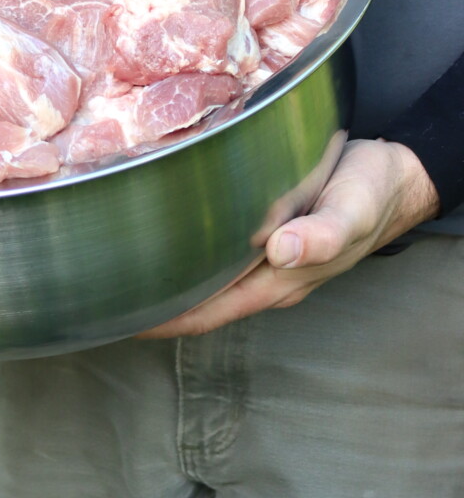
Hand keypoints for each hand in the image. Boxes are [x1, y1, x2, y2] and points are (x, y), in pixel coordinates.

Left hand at [139, 138, 438, 337]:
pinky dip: (187, 251)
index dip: (165, 320)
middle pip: (198, 302)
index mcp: (278, 281)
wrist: (397, 177)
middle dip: (153, 304)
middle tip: (99, 295)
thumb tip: (283, 251)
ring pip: (205, 279)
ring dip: (166, 280)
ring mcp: (265, 259)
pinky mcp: (265, 234)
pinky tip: (163, 238)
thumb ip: (322, 234)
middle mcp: (265, 276)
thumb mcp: (352, 211)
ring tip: (116, 272)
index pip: (207, 312)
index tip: (118, 320)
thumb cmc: (372, 193)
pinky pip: (218, 253)